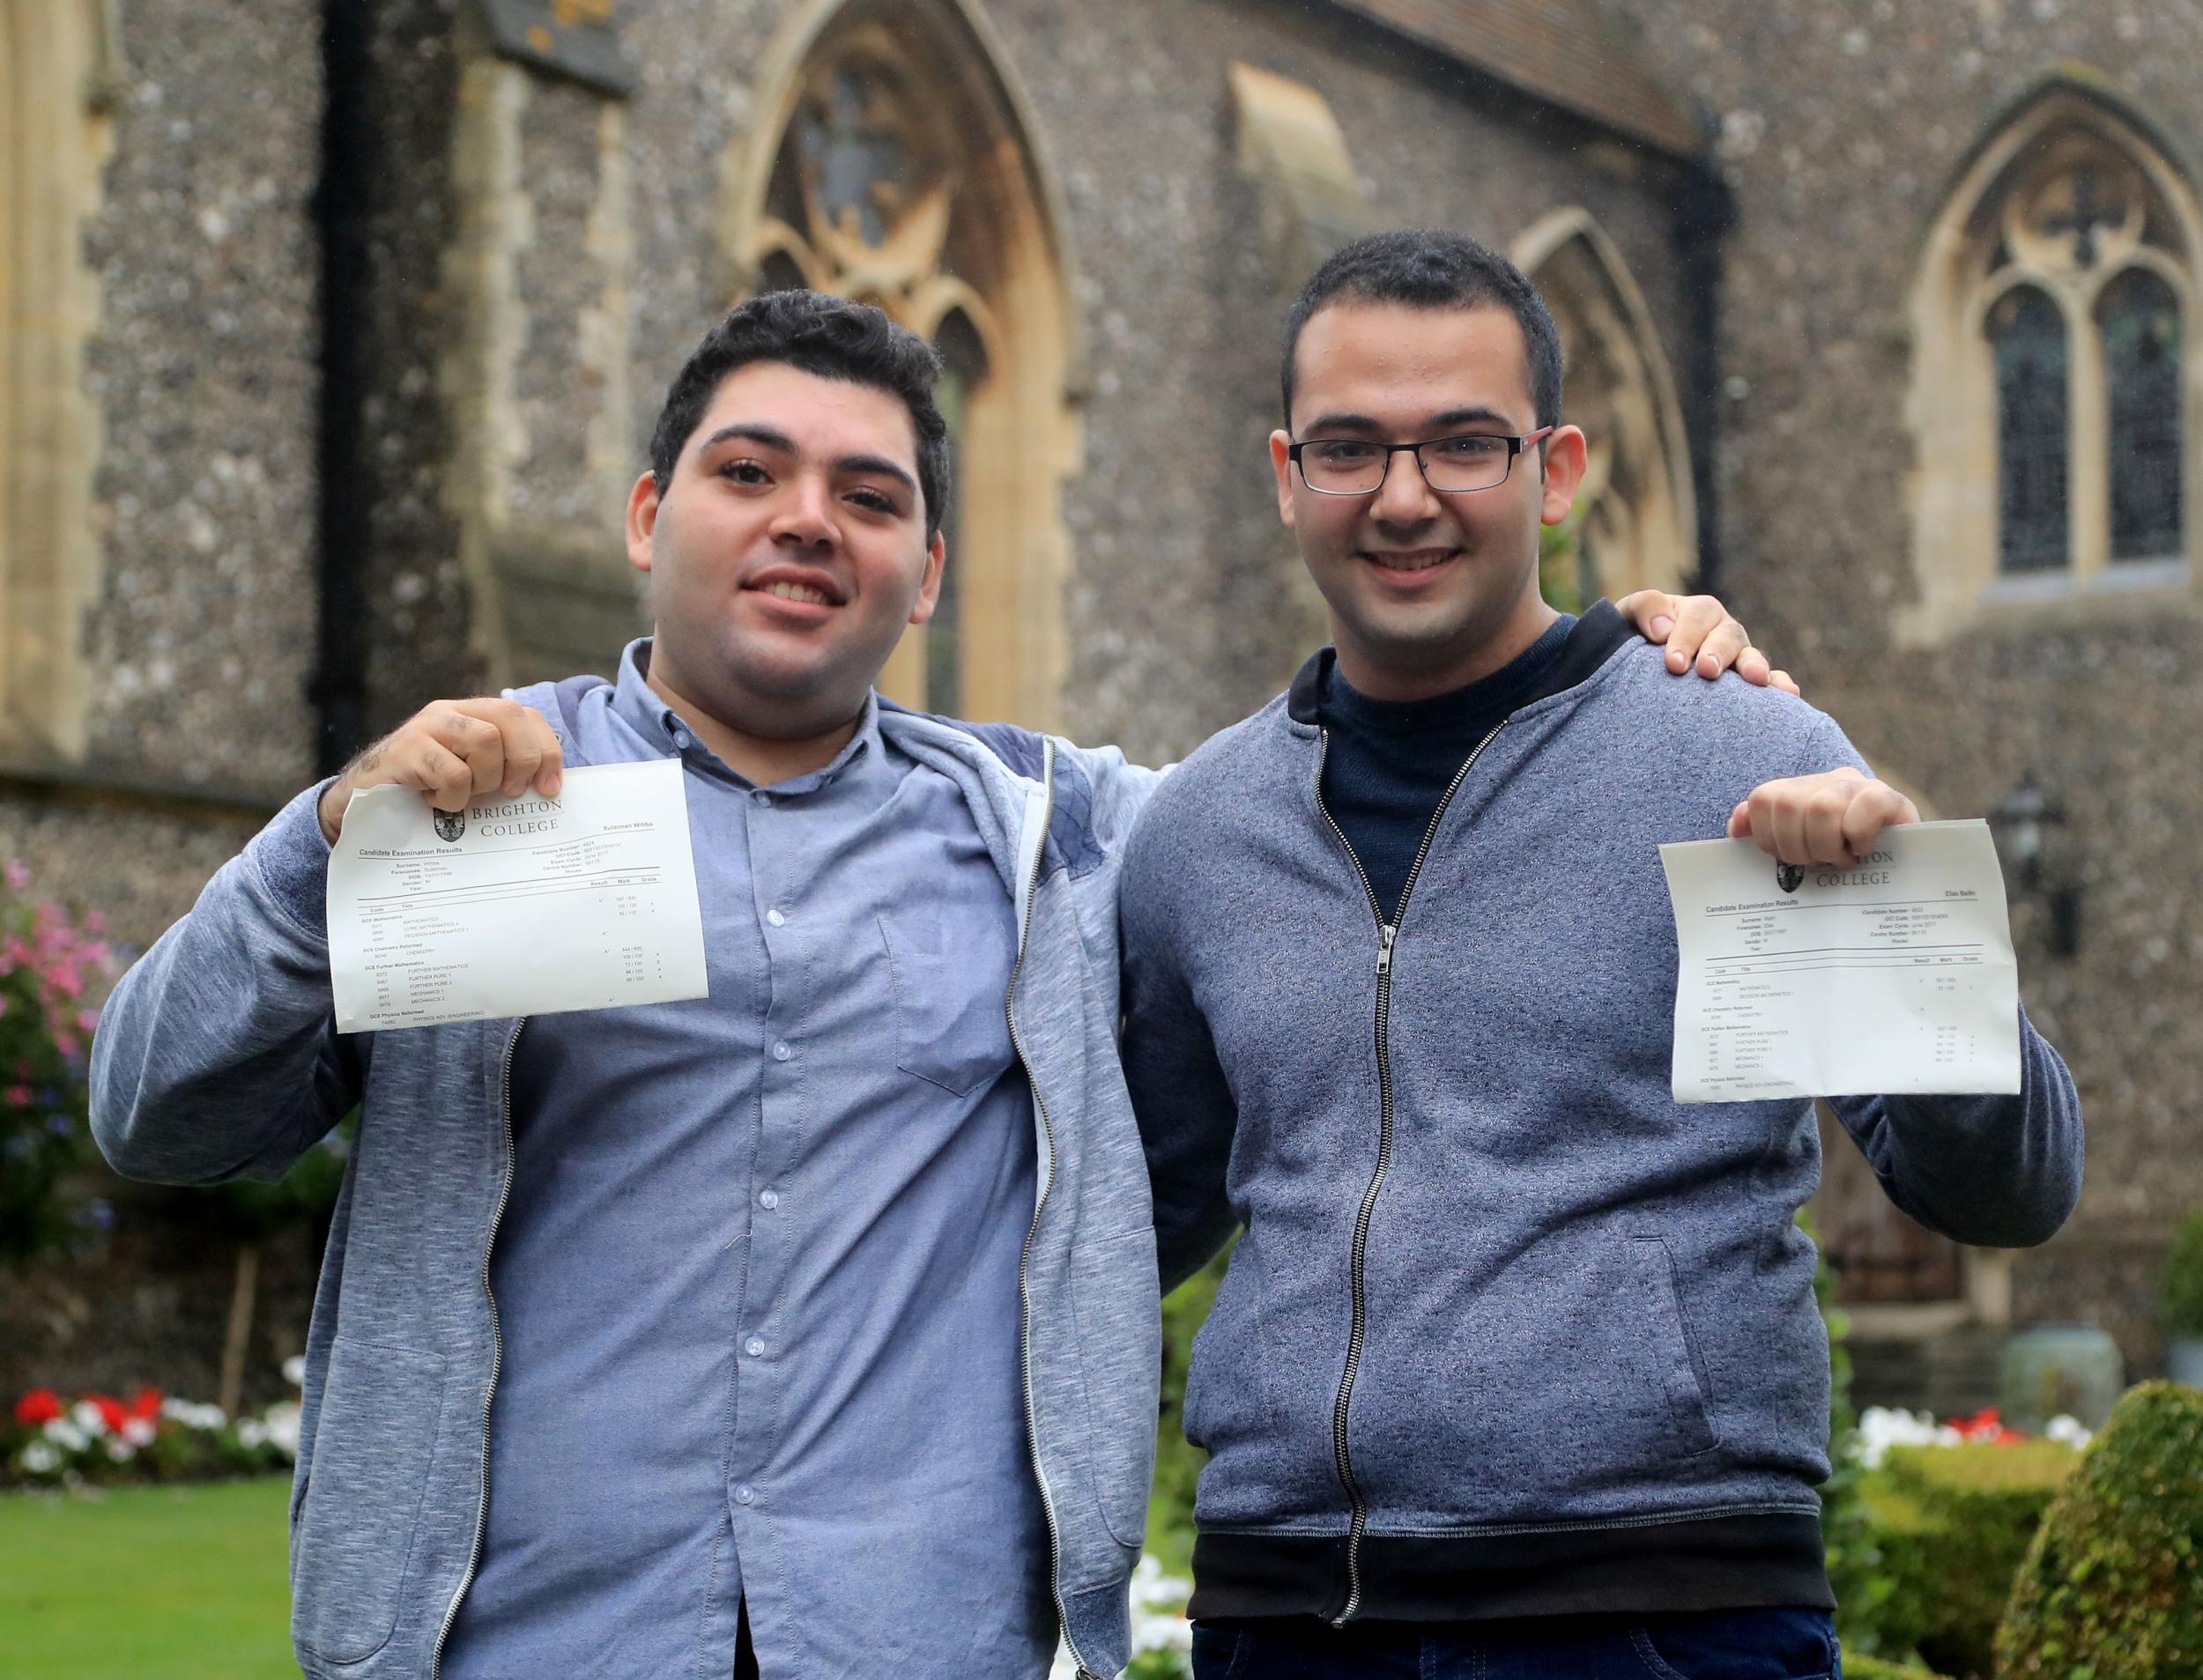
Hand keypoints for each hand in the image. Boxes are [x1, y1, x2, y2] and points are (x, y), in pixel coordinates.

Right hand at [317, 699, 563, 843]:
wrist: (360, 803)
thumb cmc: (424, 793)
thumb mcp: (470, 778)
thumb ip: (502, 770)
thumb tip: (549, 788)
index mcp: (472, 715)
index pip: (525, 716)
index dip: (546, 751)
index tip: (550, 789)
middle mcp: (451, 712)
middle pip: (511, 717)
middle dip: (524, 760)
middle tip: (511, 793)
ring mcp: (427, 726)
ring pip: (486, 742)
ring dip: (484, 781)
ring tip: (461, 796)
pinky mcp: (406, 748)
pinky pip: (453, 773)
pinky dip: (452, 798)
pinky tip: (433, 801)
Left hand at [1616, 590, 1800, 696]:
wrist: (1633, 670)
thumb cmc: (1632, 640)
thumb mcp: (1628, 617)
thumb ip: (1643, 608)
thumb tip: (1662, 629)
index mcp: (1696, 613)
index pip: (1698, 617)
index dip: (1687, 637)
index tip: (1673, 664)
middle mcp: (1721, 633)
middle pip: (1729, 635)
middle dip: (1718, 651)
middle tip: (1706, 671)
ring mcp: (1737, 659)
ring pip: (1751, 657)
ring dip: (1754, 666)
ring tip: (1755, 679)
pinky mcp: (1746, 685)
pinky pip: (1769, 682)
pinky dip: (1779, 684)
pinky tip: (1788, 693)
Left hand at [1727, 767, 1918, 864]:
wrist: (1904, 864)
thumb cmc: (1843, 861)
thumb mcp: (1800, 849)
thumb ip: (1765, 833)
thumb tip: (1736, 826)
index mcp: (1801, 789)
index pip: (1763, 798)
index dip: (1769, 836)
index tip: (1789, 858)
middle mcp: (1828, 780)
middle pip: (1788, 804)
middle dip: (1797, 847)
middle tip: (1818, 862)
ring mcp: (1861, 786)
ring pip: (1822, 807)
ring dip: (1827, 846)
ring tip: (1841, 859)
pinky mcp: (1891, 799)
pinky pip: (1864, 807)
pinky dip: (1858, 837)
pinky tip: (1863, 851)